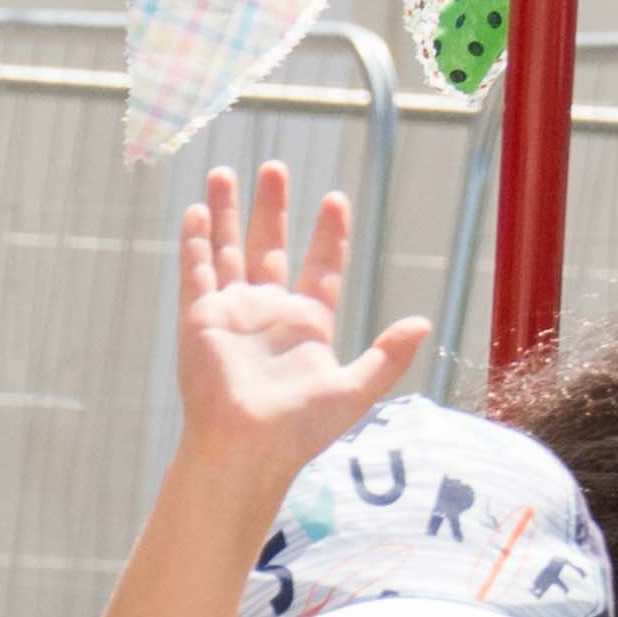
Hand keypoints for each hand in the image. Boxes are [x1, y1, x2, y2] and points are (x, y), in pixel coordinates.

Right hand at [172, 164, 426, 488]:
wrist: (247, 449)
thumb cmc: (298, 430)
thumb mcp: (355, 389)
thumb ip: (387, 355)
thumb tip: (422, 324)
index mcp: (305, 325)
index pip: (319, 266)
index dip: (328, 234)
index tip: (335, 199)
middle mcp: (267, 313)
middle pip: (268, 246)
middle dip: (272, 207)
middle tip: (274, 167)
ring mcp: (231, 314)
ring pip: (227, 250)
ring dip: (226, 212)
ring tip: (223, 172)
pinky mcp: (200, 320)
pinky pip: (197, 273)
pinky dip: (196, 242)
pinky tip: (196, 212)